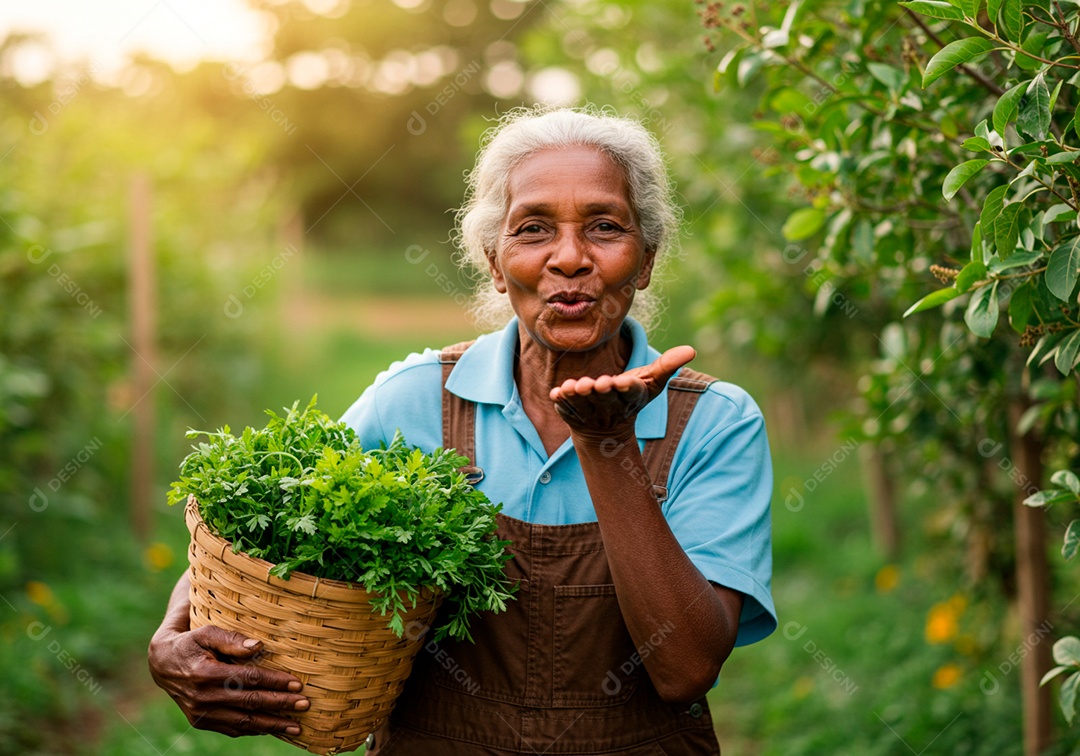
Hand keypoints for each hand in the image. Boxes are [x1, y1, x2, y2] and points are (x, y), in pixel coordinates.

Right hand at [148, 624, 308, 737]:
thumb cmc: (190, 642)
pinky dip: (253, 729)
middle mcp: (203, 698)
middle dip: (280, 705)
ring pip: (243, 722)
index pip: (249, 679)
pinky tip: (272, 728)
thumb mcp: (206, 633)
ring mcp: (201, 714)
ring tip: (296, 727)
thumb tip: (259, 646)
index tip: (297, 684)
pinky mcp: (200, 722)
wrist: (162, 664)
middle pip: (250, 702)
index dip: (275, 682)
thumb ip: (231, 639)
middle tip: (305, 705)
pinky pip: (232, 729)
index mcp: (206, 673)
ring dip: (272, 725)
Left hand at [549, 345, 695, 437]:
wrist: (605, 429)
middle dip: (601, 391)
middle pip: (606, 398)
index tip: (622, 382)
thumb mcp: (650, 382)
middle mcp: (609, 406)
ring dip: (579, 396)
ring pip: (584, 404)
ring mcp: (589, 411)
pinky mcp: (570, 413)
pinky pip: (564, 408)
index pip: (630, 392)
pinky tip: (556, 392)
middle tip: (598, 383)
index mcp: (629, 397)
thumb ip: (667, 366)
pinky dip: (560, 401)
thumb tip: (692, 349)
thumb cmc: (629, 397)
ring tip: (575, 387)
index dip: (626, 388)